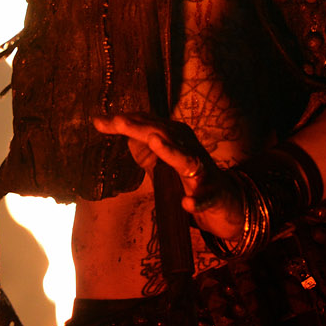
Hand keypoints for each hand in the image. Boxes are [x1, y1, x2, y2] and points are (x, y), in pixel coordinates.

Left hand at [94, 112, 244, 242]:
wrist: (226, 204)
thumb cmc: (189, 179)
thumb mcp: (162, 162)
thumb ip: (141, 148)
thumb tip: (116, 129)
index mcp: (175, 139)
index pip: (148, 125)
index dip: (124, 122)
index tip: (99, 121)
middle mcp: (188, 149)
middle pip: (163, 134)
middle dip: (140, 127)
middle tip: (117, 121)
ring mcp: (202, 172)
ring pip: (186, 159)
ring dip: (170, 151)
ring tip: (154, 142)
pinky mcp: (214, 195)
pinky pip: (205, 198)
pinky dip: (197, 201)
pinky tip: (186, 203)